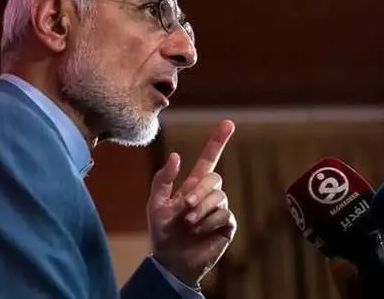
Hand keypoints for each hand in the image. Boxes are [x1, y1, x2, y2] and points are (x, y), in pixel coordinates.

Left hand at [147, 120, 236, 286]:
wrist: (170, 260)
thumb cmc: (162, 232)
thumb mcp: (155, 203)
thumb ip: (163, 179)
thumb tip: (176, 156)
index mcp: (192, 185)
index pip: (208, 159)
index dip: (217, 141)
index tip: (229, 123)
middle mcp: (208, 194)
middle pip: (214, 178)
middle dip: (199, 191)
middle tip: (184, 207)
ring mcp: (219, 209)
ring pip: (219, 196)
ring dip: (201, 208)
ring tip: (188, 223)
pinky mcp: (226, 225)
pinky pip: (224, 214)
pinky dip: (209, 222)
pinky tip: (199, 231)